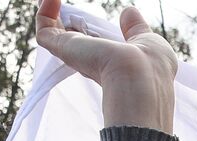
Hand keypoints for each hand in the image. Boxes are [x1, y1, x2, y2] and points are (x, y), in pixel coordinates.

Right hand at [35, 0, 177, 132]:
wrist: (140, 78)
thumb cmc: (152, 65)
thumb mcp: (148, 40)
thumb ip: (135, 28)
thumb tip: (129, 12)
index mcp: (111, 63)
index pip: (94, 47)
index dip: (89, 31)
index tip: (89, 19)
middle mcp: (91, 62)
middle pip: (72, 41)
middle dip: (66, 21)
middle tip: (61, 5)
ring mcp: (75, 56)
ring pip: (54, 34)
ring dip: (52, 13)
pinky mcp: (63, 49)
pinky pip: (45, 29)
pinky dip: (45, 11)